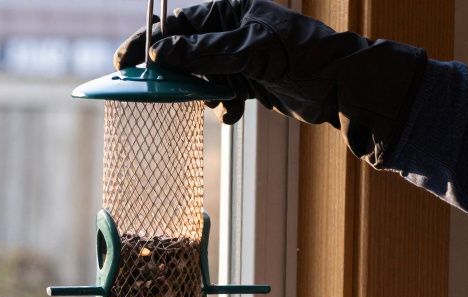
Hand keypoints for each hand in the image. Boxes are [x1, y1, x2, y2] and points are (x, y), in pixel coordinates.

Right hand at [114, 0, 426, 164]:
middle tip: (158, 93)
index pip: (177, 25)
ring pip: (201, 78)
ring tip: (216, 103)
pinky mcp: (250, 83)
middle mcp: (232, 31)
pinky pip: (220, 95)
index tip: (126, 62)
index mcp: (230, 11)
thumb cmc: (301, 56)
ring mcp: (240, 58)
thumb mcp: (248, 52)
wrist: (341, 85)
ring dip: (202, 95)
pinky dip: (222, 108)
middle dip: (176, 75)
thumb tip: (160, 53)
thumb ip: (202, 52)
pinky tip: (233, 114)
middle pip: (185, 53)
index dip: (149, 43)